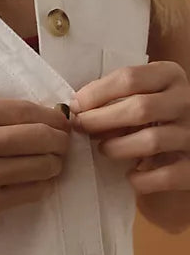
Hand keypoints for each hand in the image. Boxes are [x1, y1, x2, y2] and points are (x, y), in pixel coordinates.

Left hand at [70, 60, 189, 195]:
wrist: (189, 136)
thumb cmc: (156, 111)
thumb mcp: (143, 91)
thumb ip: (117, 95)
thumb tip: (78, 108)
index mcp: (170, 76)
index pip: (129, 78)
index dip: (96, 92)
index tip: (76, 105)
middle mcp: (186, 102)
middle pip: (139, 108)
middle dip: (101, 119)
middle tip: (80, 127)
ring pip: (151, 141)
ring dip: (118, 147)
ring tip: (103, 149)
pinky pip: (165, 175)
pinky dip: (142, 179)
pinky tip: (131, 175)